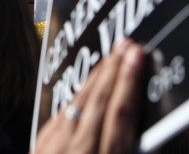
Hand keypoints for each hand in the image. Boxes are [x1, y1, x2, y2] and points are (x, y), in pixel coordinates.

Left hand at [35, 39, 145, 153]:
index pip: (121, 113)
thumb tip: (147, 123)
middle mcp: (79, 149)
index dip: (130, 81)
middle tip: (127, 46)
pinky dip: (78, 96)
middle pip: (99, 101)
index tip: (137, 56)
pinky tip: (89, 84)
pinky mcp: (41, 145)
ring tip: (111, 58)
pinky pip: (63, 113)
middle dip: (115, 70)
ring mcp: (56, 146)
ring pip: (79, 102)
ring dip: (97, 77)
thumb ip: (133, 148)